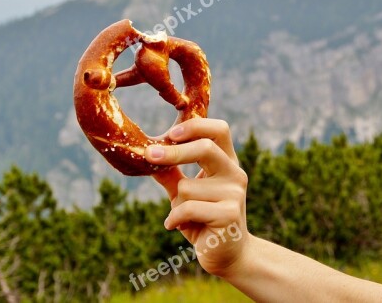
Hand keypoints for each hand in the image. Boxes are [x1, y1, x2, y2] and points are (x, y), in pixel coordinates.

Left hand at [145, 118, 250, 276]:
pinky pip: (187, 209)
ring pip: (187, 186)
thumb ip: (171, 173)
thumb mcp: (184, 192)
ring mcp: (234, 194)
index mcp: (227, 161)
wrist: (227, 255)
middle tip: (149, 155)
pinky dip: (174, 219)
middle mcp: (234, 173)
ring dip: (176, 203)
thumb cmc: (202, 218)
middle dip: (173, 152)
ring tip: (182, 217)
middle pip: (205, 148)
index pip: (219, 130)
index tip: (170, 133)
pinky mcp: (229, 215)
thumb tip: (146, 153)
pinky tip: (175, 226)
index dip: (195, 126)